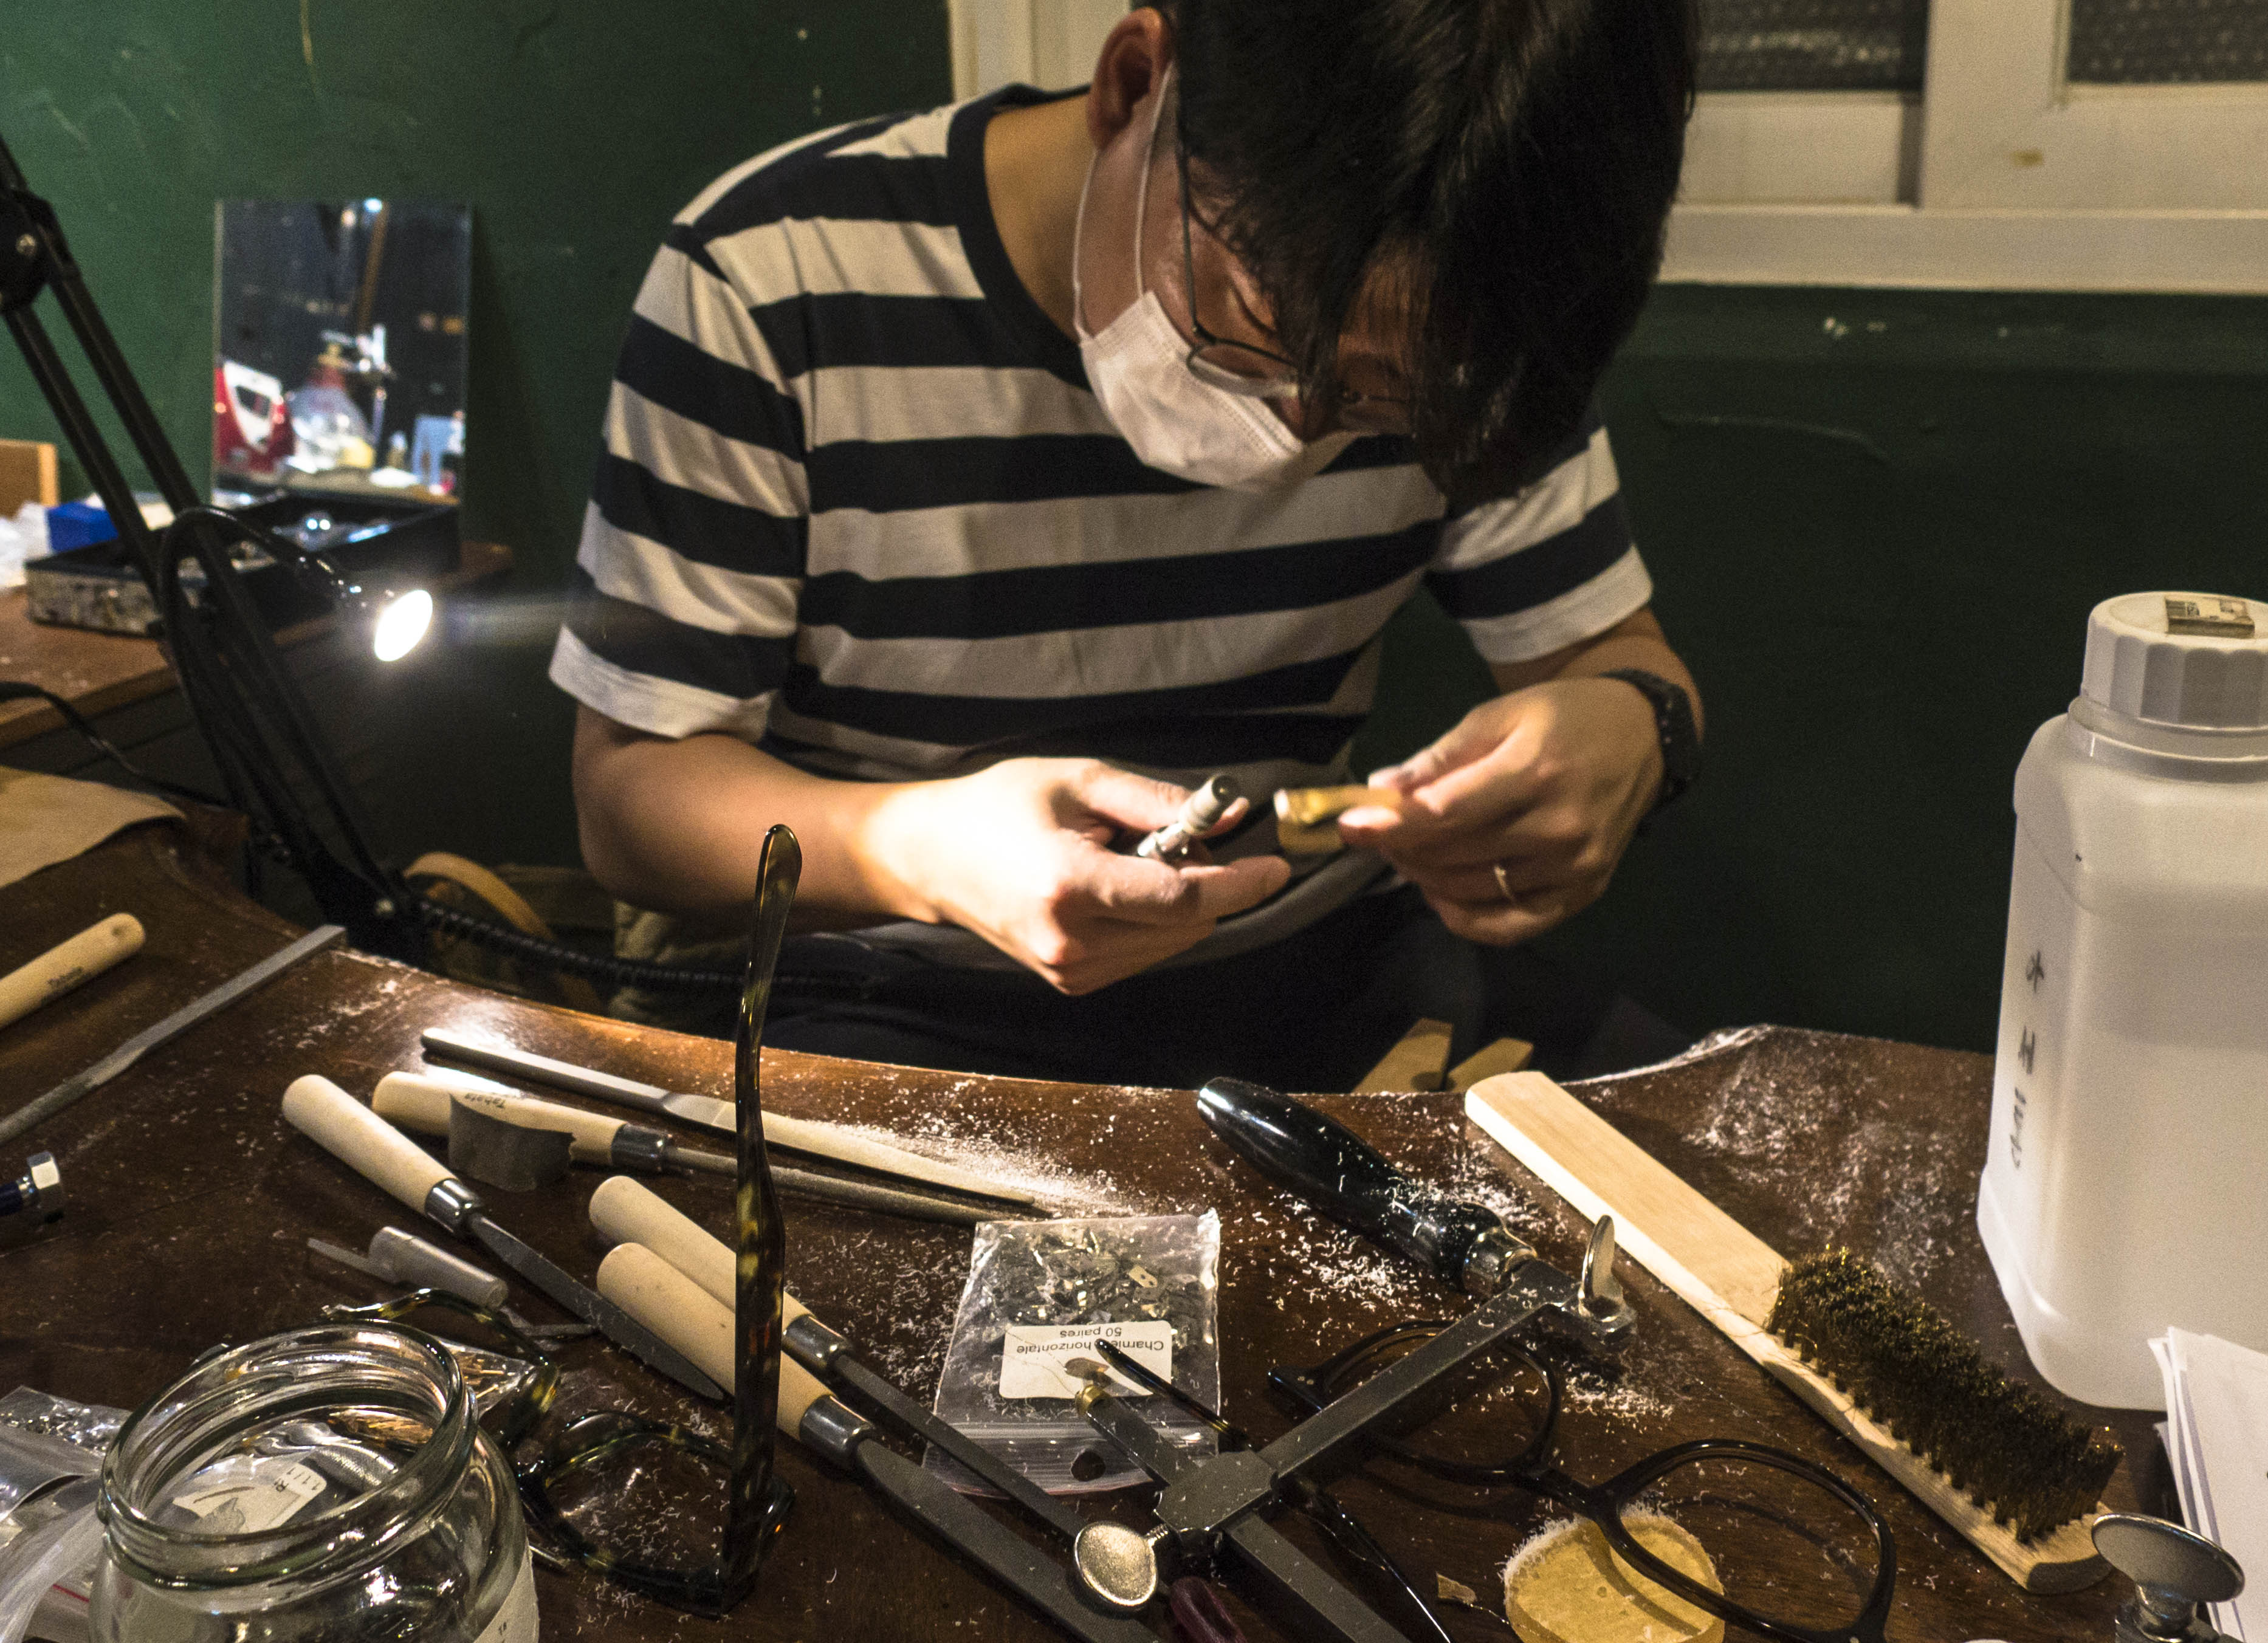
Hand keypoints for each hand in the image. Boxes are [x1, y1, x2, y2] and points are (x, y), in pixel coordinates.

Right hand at [866, 759, 1289, 992]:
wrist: (929, 858)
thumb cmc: (997, 807)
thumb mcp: (1078, 782)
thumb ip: (1157, 802)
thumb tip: (1228, 817)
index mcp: (1071, 886)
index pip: (1183, 899)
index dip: (1241, 883)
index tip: (1276, 866)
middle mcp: (1072, 942)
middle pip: (1188, 924)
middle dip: (1205, 882)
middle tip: (1175, 837)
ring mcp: (1071, 971)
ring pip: (1173, 942)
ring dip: (1177, 902)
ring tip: (1125, 860)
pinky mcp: (1071, 982)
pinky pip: (1146, 952)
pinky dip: (1153, 920)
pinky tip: (1114, 888)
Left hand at [1336, 677, 1662, 943]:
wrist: (1642, 737)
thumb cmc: (1563, 718)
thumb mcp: (1500, 715)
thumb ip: (1441, 758)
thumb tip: (1381, 792)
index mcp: (1535, 771)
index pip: (1446, 813)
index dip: (1391, 825)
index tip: (1349, 824)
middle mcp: (1557, 827)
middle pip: (1453, 855)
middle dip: (1402, 847)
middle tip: (1377, 831)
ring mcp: (1573, 867)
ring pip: (1471, 891)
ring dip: (1425, 877)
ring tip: (1407, 851)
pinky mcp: (1582, 894)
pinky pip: (1509, 927)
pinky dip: (1464, 918)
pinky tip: (1440, 893)